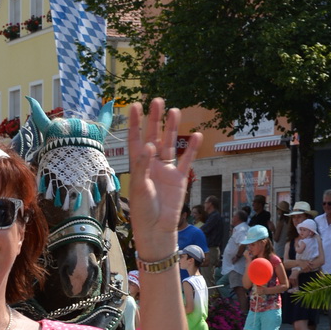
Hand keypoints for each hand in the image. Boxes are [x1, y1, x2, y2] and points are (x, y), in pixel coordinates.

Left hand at [127, 100, 200, 257]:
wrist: (157, 229)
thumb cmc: (142, 210)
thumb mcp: (139, 187)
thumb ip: (143, 165)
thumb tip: (150, 144)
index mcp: (138, 165)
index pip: (135, 139)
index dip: (135, 123)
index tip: (134, 106)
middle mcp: (151, 164)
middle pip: (153, 136)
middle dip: (155, 119)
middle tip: (157, 100)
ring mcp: (166, 170)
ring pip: (170, 144)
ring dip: (172, 128)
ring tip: (175, 111)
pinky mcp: (179, 178)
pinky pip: (186, 160)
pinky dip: (191, 148)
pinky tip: (196, 135)